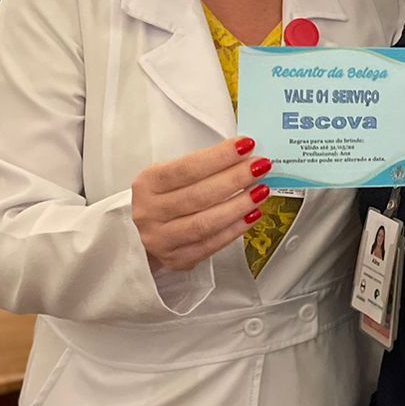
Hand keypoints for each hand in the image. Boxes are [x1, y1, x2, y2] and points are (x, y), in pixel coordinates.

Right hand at [131, 138, 269, 271]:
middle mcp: (150, 212)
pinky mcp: (177, 259)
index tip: (245, 146)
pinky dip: (235, 229)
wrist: (142, 235)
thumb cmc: (164, 198)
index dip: (218, 157)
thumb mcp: (169, 176)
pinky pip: (211, 245)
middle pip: (198, 196)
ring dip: (239, 206)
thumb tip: (243, 157)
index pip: (186, 168)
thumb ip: (201, 167)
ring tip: (262, 191)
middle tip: (261, 167)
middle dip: (235, 179)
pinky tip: (252, 215)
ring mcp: (161, 239)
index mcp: (147, 184)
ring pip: (205, 223)